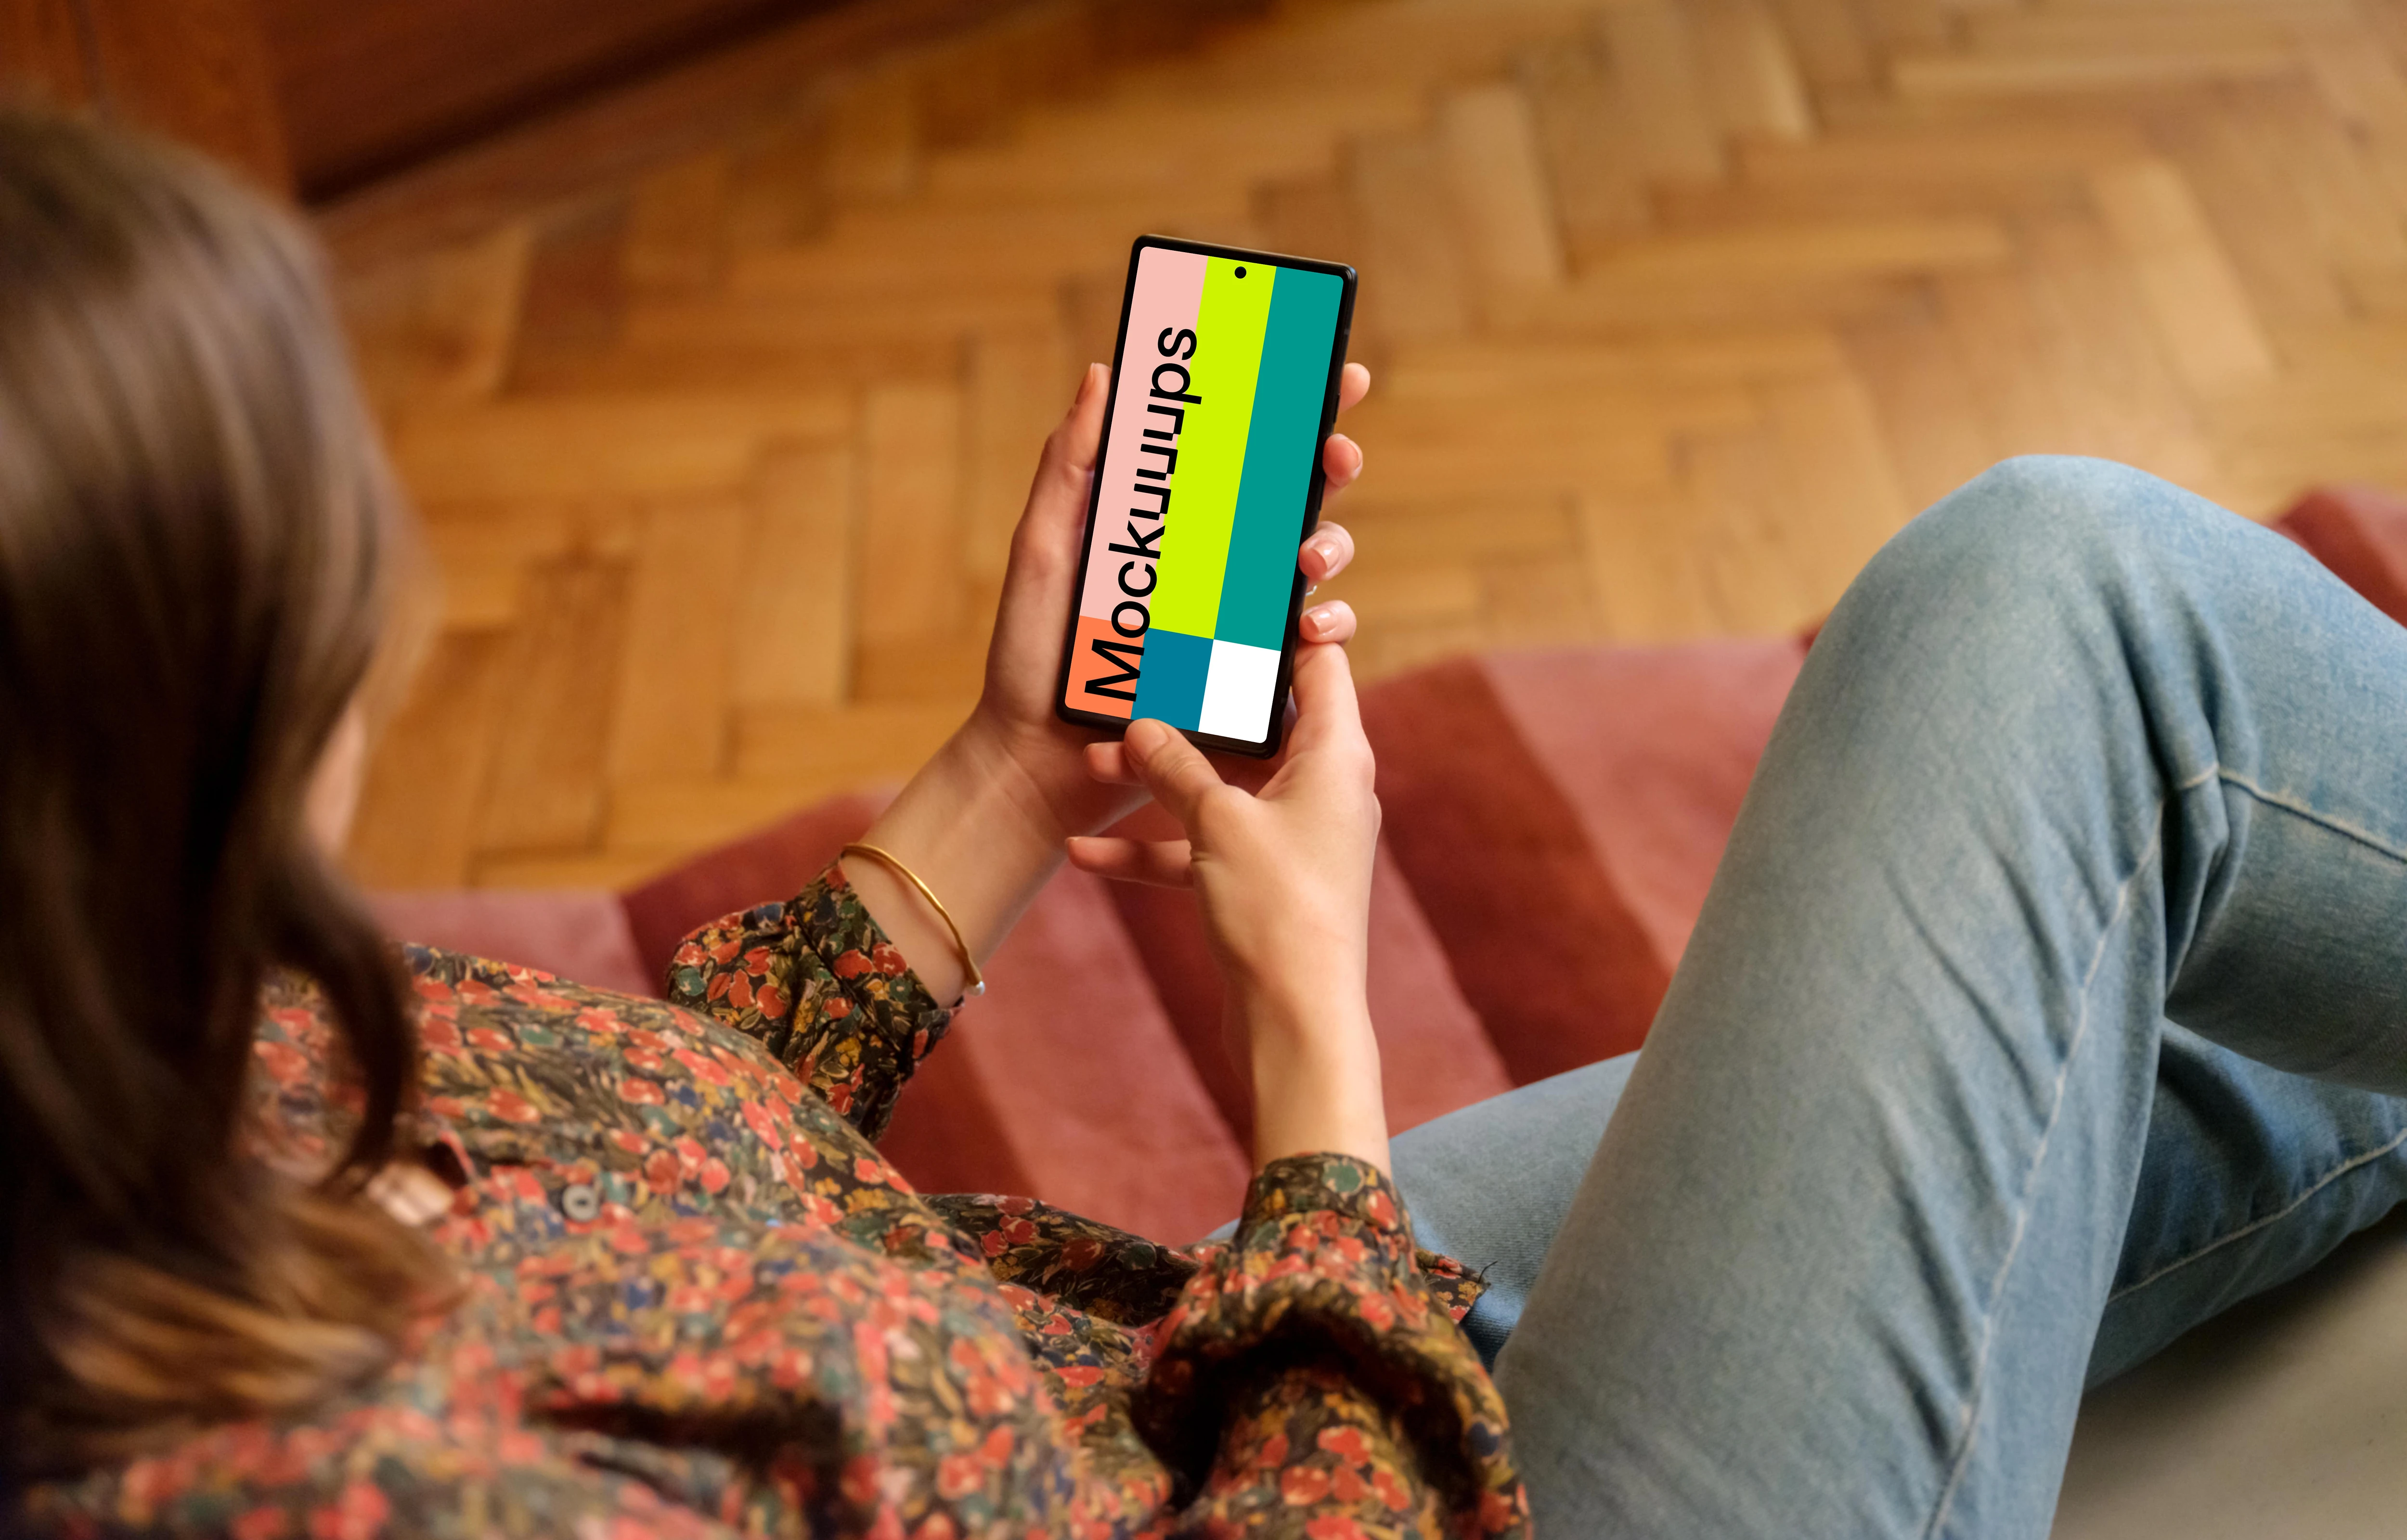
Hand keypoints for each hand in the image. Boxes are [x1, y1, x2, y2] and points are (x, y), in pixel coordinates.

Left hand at [964, 359, 1372, 841]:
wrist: (1035, 760)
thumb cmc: (1030, 655)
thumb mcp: (1045, 549)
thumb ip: (1070, 467)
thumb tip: (1103, 375)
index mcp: (1170, 523)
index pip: (1238, 454)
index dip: (1291, 410)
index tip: (1332, 375)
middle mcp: (1213, 565)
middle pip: (1292, 499)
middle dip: (1328, 466)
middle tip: (1334, 457)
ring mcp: (1237, 621)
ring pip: (1311, 569)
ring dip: (1329, 548)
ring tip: (1308, 558)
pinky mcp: (1250, 678)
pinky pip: (1308, 652)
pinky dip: (1325, 631)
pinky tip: (1309, 630)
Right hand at [1066, 643, 1388, 1171]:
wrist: (1295, 1025)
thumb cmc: (1278, 911)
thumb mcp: (1216, 822)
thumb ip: (1175, 766)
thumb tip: (1140, 726)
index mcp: (1336, 754)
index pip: (1321, 661)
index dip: (1284, 623)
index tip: (1235, 593)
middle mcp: (1322, 788)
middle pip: (1255, 722)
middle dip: (1187, 707)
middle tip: (1137, 672)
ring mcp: (1292, 838)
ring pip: (1217, 787)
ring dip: (1155, 779)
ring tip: (1088, 762)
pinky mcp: (1261, 884)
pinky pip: (1200, 849)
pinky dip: (1150, 847)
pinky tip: (1083, 849)